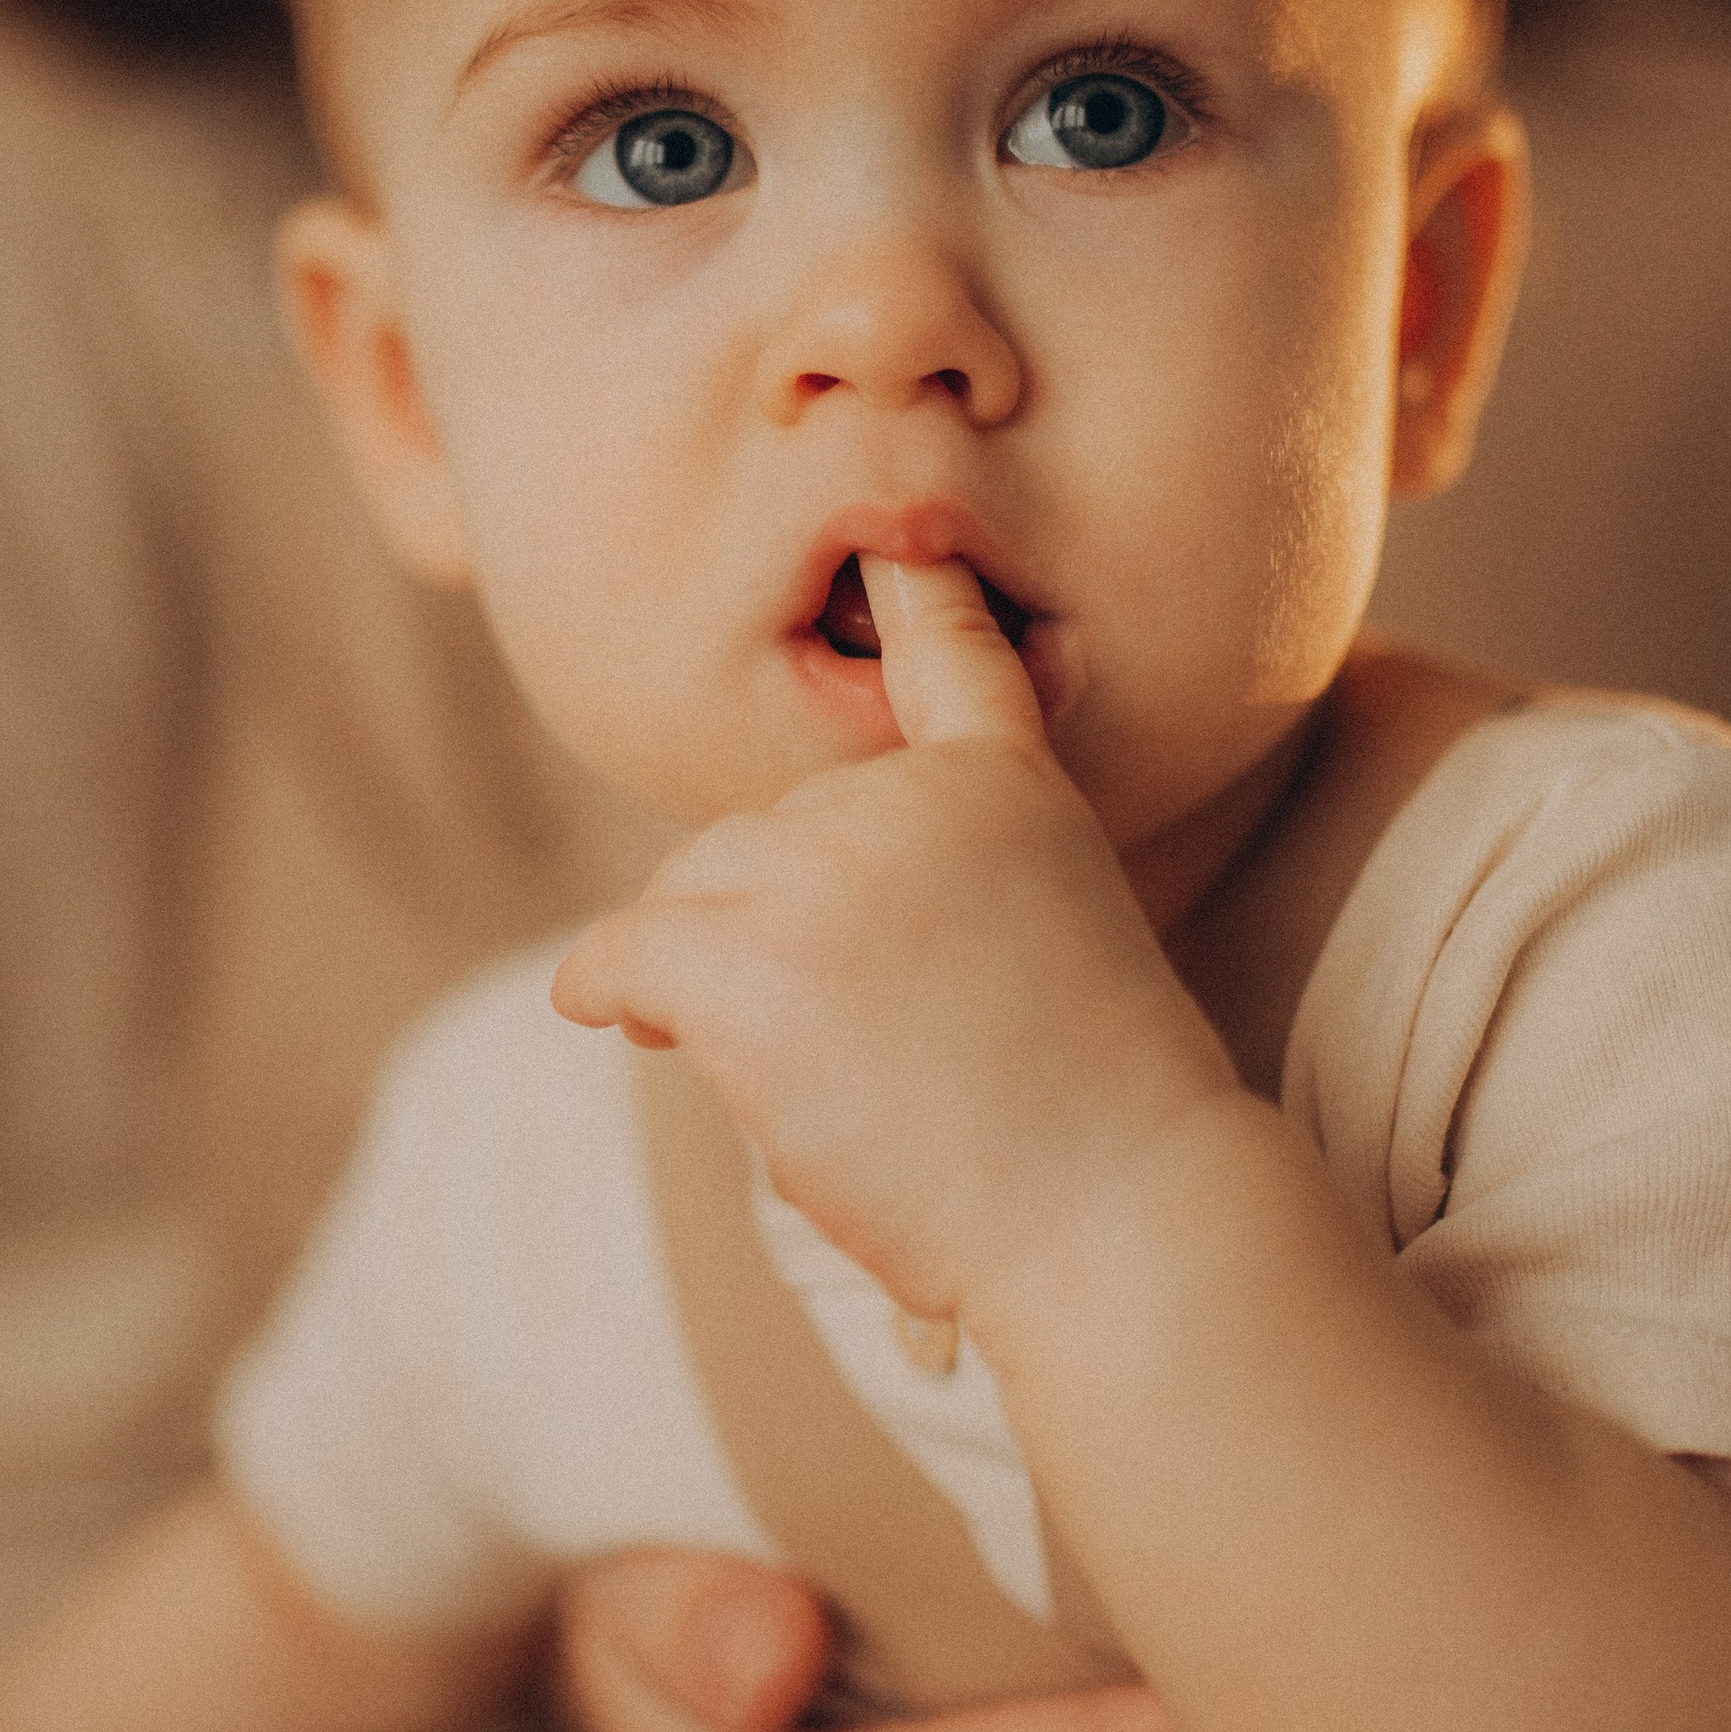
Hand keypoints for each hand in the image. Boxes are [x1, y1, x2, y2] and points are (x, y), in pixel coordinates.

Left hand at [553, 557, 1228, 1332]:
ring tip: (824, 1082)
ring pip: (690, 902)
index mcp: (1004, 782)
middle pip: (754, 835)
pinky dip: (610, 992)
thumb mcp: (1050, 947)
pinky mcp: (750, 964)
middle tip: (846, 1048)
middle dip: (755, 932)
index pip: (948, 652)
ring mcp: (825, 872)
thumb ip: (928, 885)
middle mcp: (908, 800)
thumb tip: (742, 916)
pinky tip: (616, 1019)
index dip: (916, 579)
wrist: (1120, 1213)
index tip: (896, 518)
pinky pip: (626, 957)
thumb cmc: (1092, 1126)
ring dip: (706, 987)